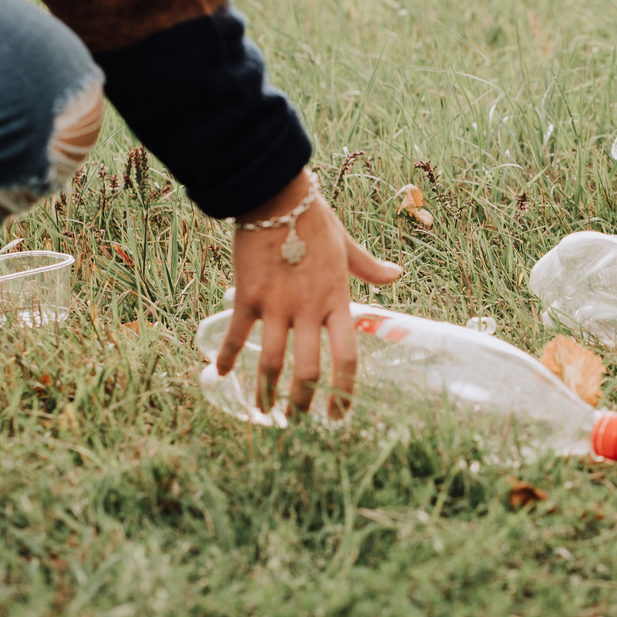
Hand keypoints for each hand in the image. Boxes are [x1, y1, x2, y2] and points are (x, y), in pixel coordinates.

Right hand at [215, 173, 401, 418]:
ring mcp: (277, 305)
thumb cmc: (314, 219)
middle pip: (307, 372)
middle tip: (296, 421)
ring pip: (272, 362)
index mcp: (337, 300)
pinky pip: (237, 334)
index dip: (343, 393)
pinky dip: (228, 357)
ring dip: (266, 392)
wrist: (277, 196)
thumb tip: (396, 275)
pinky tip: (221, 373)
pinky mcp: (249, 296)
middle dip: (302, 403)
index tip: (337, 415)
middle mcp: (309, 310)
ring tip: (263, 411)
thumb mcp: (346, 245)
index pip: (346, 358)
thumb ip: (368, 267)